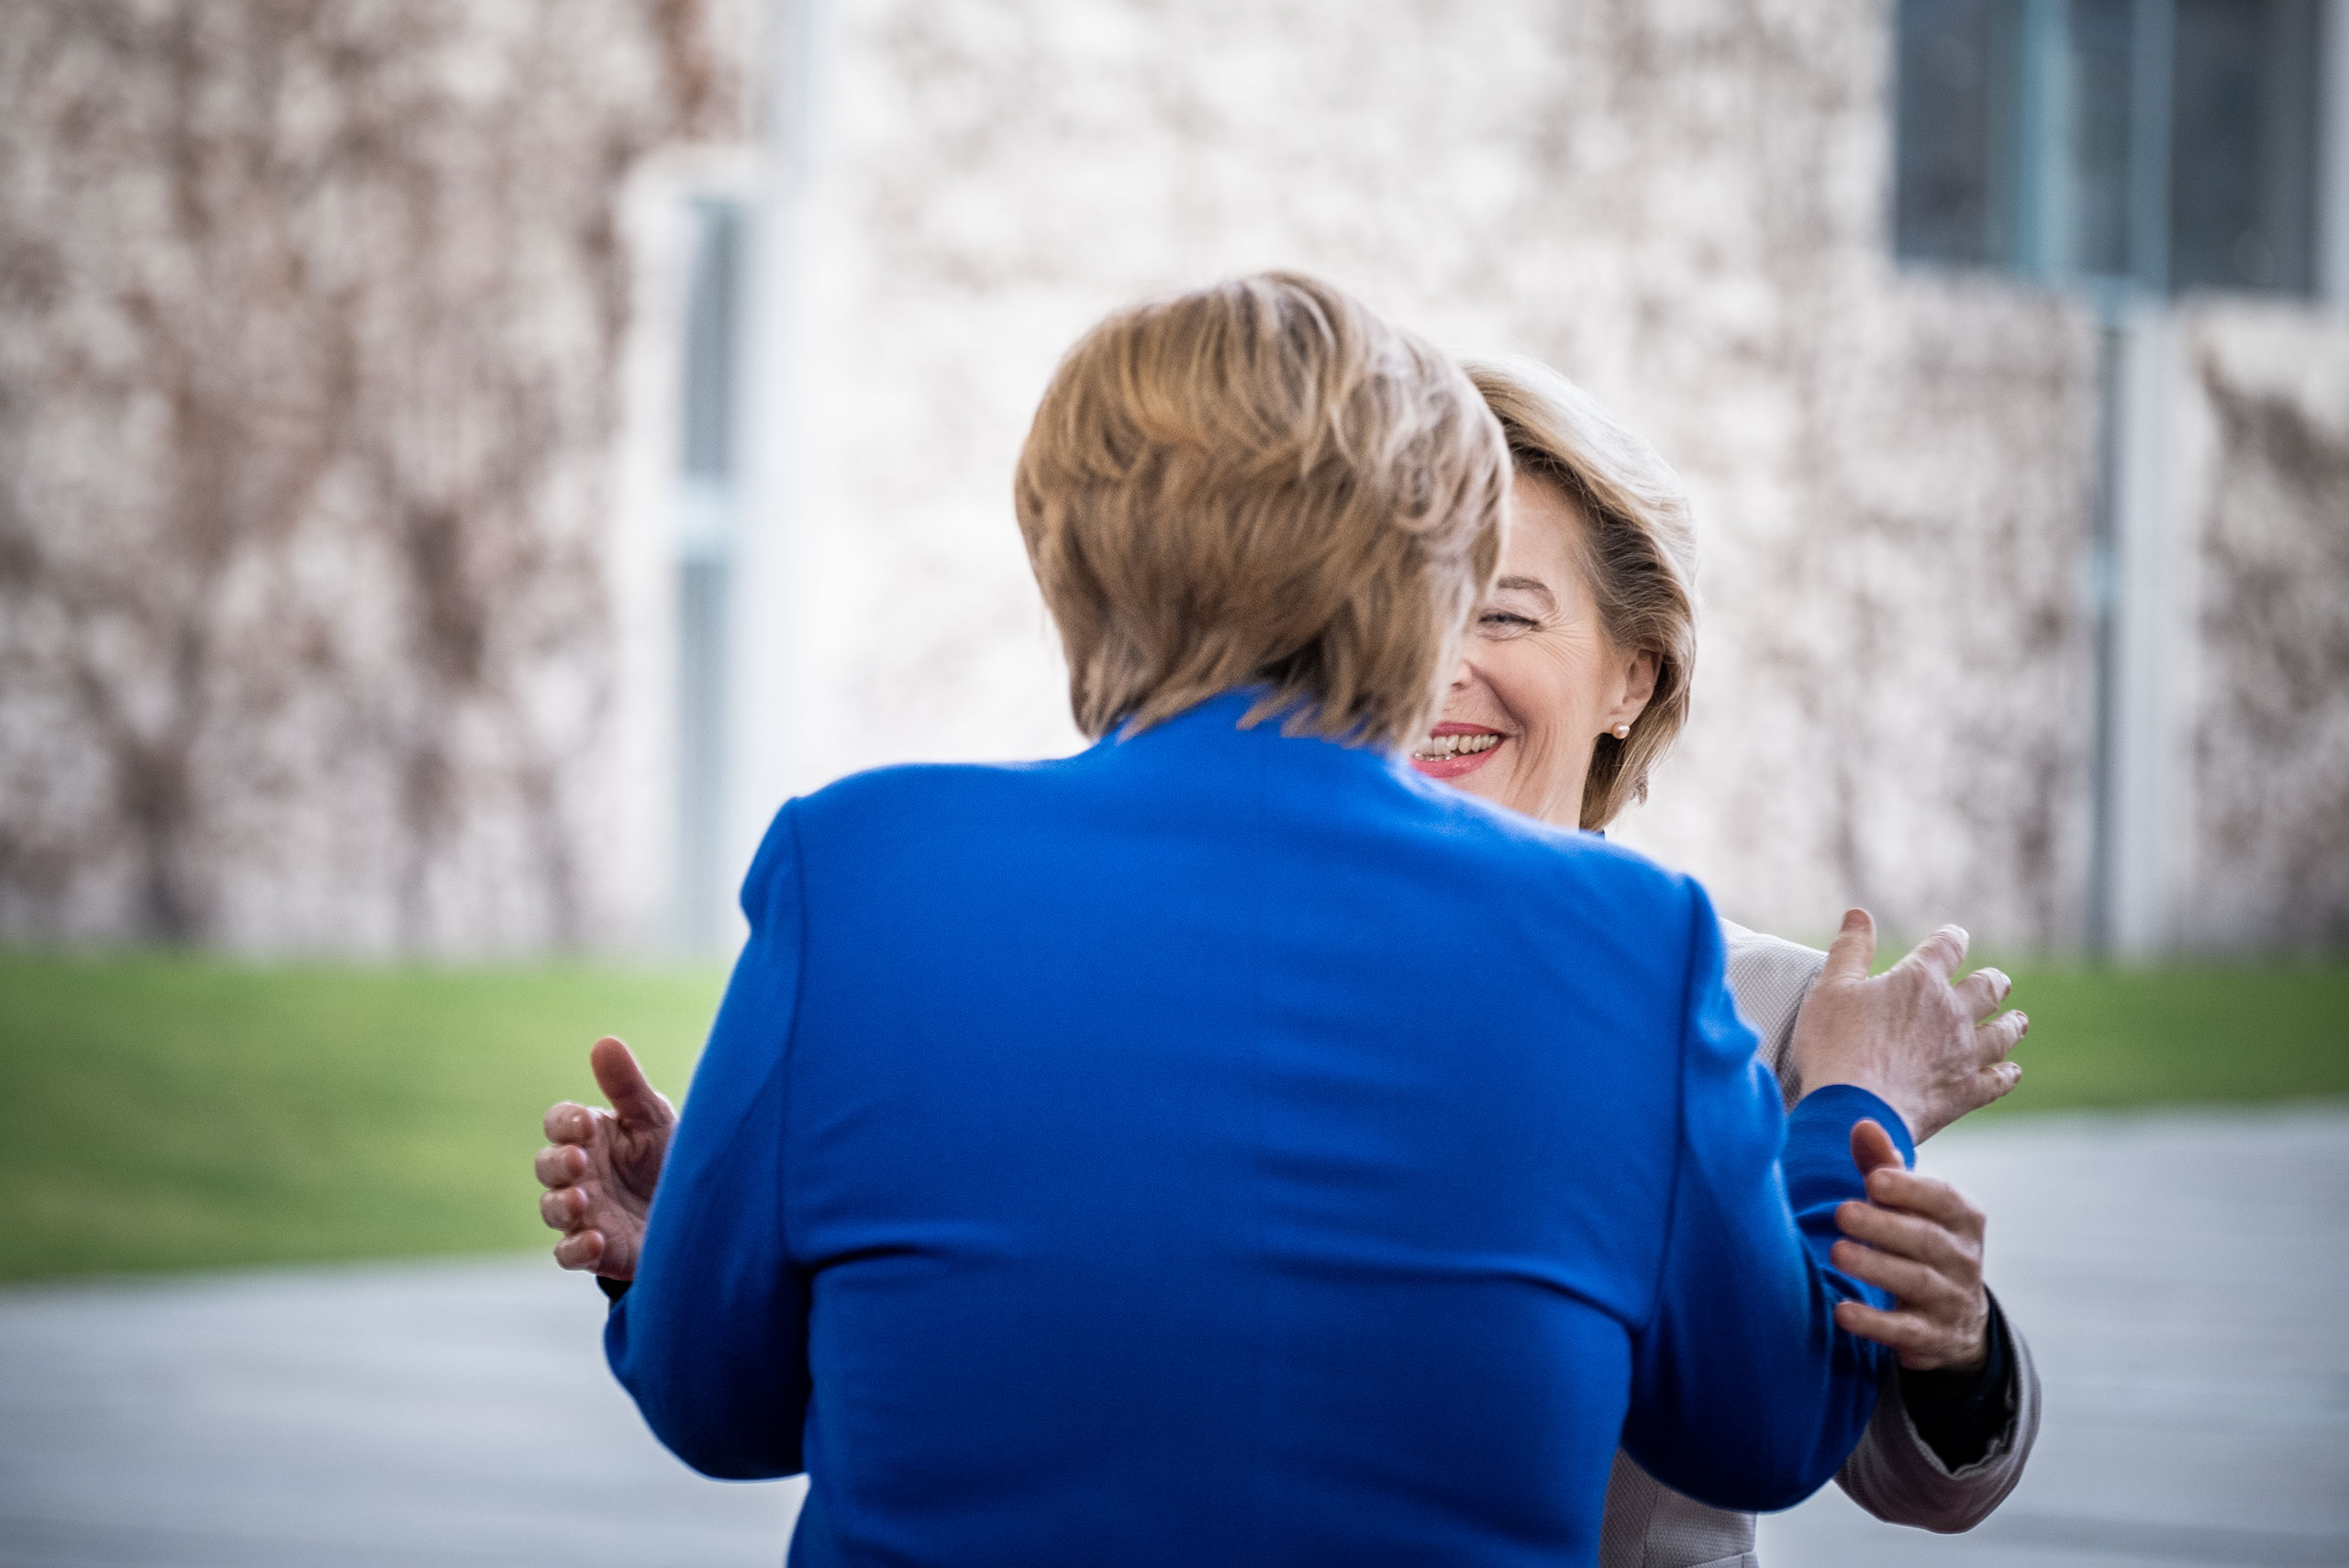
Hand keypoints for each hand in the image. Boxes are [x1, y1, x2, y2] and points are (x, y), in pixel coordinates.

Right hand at [535, 1036, 676, 1279]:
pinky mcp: (597, 1250)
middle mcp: (580, 1174)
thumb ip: (627, 1086)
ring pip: (551, 1209)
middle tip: (580, 1161)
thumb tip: (604, 1042)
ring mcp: (585, 1213)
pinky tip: (594, 1240)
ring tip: (582, 1200)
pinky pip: (568, 1253)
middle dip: (557, 1163)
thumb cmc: (666, 1155)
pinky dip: (576, 1249)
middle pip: (547, 1165)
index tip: (585, 1123)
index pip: (558, 1123)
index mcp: (591, 1136)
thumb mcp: (653, 1118)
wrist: (697, 1209)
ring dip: (561, 1204)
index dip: (564, 1123)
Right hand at [1786, 909, 2025, 1141]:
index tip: (1954, 937)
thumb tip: (1858, 914)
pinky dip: (2007, 1074)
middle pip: (1988, 988)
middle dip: (1994, 982)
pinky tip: (2011, 1071)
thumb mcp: (1830, 988)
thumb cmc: (1836, 1047)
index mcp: (1919, 981)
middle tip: (1998, 982)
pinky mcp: (1966, 1092)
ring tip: (2019, 1020)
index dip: (1952, 938)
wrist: (1855, 1110)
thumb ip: (1849, 950)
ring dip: (2011, 1024)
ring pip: (2003, 1033)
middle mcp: (1952, 1012)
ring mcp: (1964, 1054)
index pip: (1947, 946)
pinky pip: (1998, 1080)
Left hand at [1829, 1119, 1990, 1371]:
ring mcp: (1953, 1300)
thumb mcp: (1906, 1205)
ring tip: (1837, 1253)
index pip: (1943, 1199)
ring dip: (1876, 1267)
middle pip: (1925, 1239)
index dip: (1910, 1188)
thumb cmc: (1917, 1241)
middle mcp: (1965, 1258)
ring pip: (1917, 1282)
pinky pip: (1907, 1331)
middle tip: (1841, 1212)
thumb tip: (1862, 1124)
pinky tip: (1842, 1312)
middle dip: (1883, 1225)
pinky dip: (1875, 1323)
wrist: (1955, 1319)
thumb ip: (1883, 1167)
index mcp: (1963, 1218)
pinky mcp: (1935, 1338)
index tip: (1873, 1179)